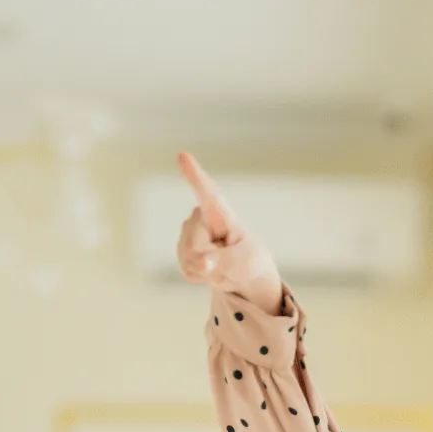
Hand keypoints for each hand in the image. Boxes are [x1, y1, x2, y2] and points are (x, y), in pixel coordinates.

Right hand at [175, 151, 283, 313]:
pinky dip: (201, 276)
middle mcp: (201, 217)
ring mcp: (189, 232)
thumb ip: (222, 263)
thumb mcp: (244, 265)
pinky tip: (211, 269)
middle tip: (229, 263)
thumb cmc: (249, 260)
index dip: (195, 175)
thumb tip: (201, 264)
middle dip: (211, 262)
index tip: (183, 155)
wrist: (244, 272)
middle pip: (194, 245)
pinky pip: (187, 269)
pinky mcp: (183, 249)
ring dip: (208, 271)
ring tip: (222, 265)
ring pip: (189, 258)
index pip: (207, 192)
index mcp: (221, 212)